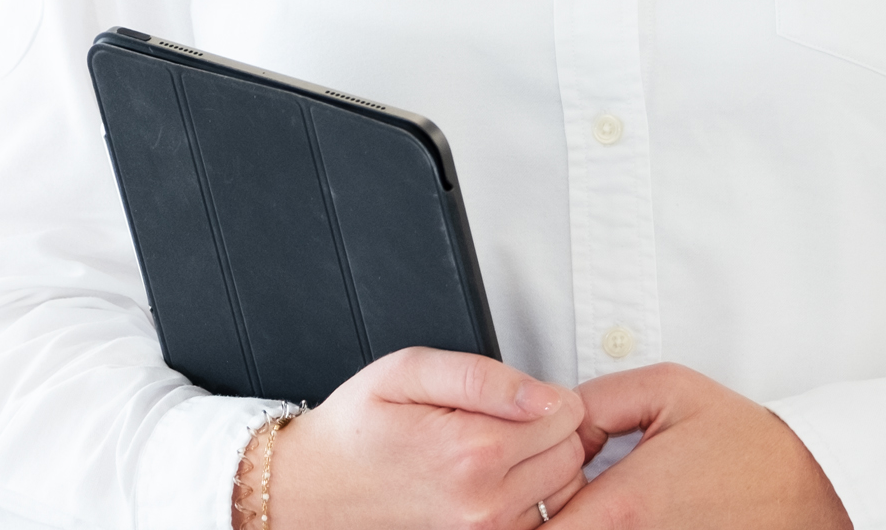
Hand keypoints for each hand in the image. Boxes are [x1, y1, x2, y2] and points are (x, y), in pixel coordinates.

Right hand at [262, 348, 588, 529]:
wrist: (314, 492)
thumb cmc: (357, 429)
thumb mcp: (409, 370)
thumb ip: (483, 376)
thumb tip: (541, 392)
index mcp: (470, 452)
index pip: (567, 415)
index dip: (546, 392)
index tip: (520, 391)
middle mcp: (484, 505)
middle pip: (571, 453)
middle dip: (550, 426)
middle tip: (507, 414)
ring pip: (563, 490)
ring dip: (545, 464)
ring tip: (500, 443)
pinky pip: (542, 521)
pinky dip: (532, 496)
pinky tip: (499, 476)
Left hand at [556, 363, 851, 529]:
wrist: (803, 489)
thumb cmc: (741, 440)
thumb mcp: (667, 389)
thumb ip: (597, 401)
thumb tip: (555, 421)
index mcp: (625, 505)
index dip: (524, 503)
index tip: (538, 480)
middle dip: (544, 517)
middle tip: (564, 488)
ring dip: (576, 524)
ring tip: (596, 499)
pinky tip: (625, 513)